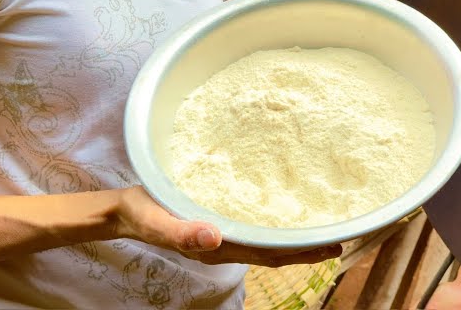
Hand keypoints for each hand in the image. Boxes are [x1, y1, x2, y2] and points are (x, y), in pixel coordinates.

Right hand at [113, 186, 341, 266]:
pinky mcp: (215, 216)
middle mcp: (224, 242)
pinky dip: (273, 219)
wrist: (122, 209)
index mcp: (217, 246)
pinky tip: (284, 208)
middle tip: (339, 237)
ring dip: (293, 234)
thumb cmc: (139, 212)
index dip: (299, 253)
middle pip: (273, 249)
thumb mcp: (155, 220)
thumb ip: (181, 232)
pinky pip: (251, 222)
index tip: (329, 247)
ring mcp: (221, 232)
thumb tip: (215, 238)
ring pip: (265, 237)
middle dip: (305, 247)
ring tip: (320, 224)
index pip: (267, 253)